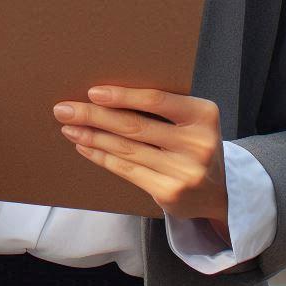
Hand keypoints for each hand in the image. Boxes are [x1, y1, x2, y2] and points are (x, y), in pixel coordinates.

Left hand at [54, 86, 229, 242]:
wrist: (221, 192)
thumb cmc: (194, 142)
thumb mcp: (191, 119)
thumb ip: (162, 108)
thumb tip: (105, 94)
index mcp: (203, 115)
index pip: (156, 100)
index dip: (122, 96)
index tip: (92, 92)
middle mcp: (197, 144)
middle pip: (135, 126)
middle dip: (94, 116)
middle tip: (64, 109)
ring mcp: (184, 172)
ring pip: (126, 150)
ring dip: (92, 137)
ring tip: (69, 127)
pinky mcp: (169, 193)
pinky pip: (127, 171)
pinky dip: (102, 157)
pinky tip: (85, 146)